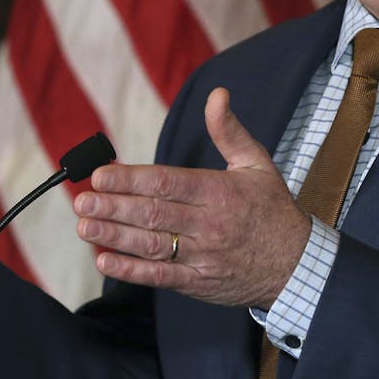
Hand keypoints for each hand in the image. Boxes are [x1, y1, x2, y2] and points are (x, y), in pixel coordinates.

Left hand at [74, 88, 310, 309]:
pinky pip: (161, 277)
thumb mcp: (257, 163)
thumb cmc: (273, 209)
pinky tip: (105, 259)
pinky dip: (131, 270)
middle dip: (114, 207)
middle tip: (82, 201)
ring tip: (84, 227)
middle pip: (154, 214)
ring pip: (152, 245)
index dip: (131, 179)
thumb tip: (217, 95)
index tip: (101, 175)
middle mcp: (210, 224)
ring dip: (114, 236)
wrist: (296, 265)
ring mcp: (204, 256)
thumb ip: (230, 130)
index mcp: (220, 192)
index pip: (168, 182)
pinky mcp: (199, 283)